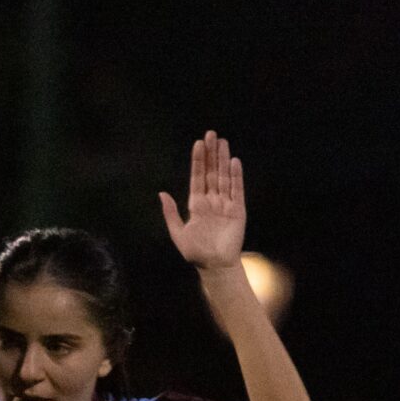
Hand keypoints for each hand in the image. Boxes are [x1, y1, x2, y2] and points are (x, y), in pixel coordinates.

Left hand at [160, 130, 246, 269]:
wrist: (215, 267)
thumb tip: (161, 193)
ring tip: (223, 142)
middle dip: (211, 154)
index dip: (198, 161)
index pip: (197, 177)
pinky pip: (237, 190)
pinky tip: (234, 162)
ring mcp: (225, 204)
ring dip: (223, 160)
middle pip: (211, 172)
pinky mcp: (238, 210)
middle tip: (211, 134)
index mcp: (197, 205)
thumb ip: (171, 213)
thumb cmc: (196, 253)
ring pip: (224, 177)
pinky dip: (236, 176)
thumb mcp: (178, 233)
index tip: (198, 144)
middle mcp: (212, 201)